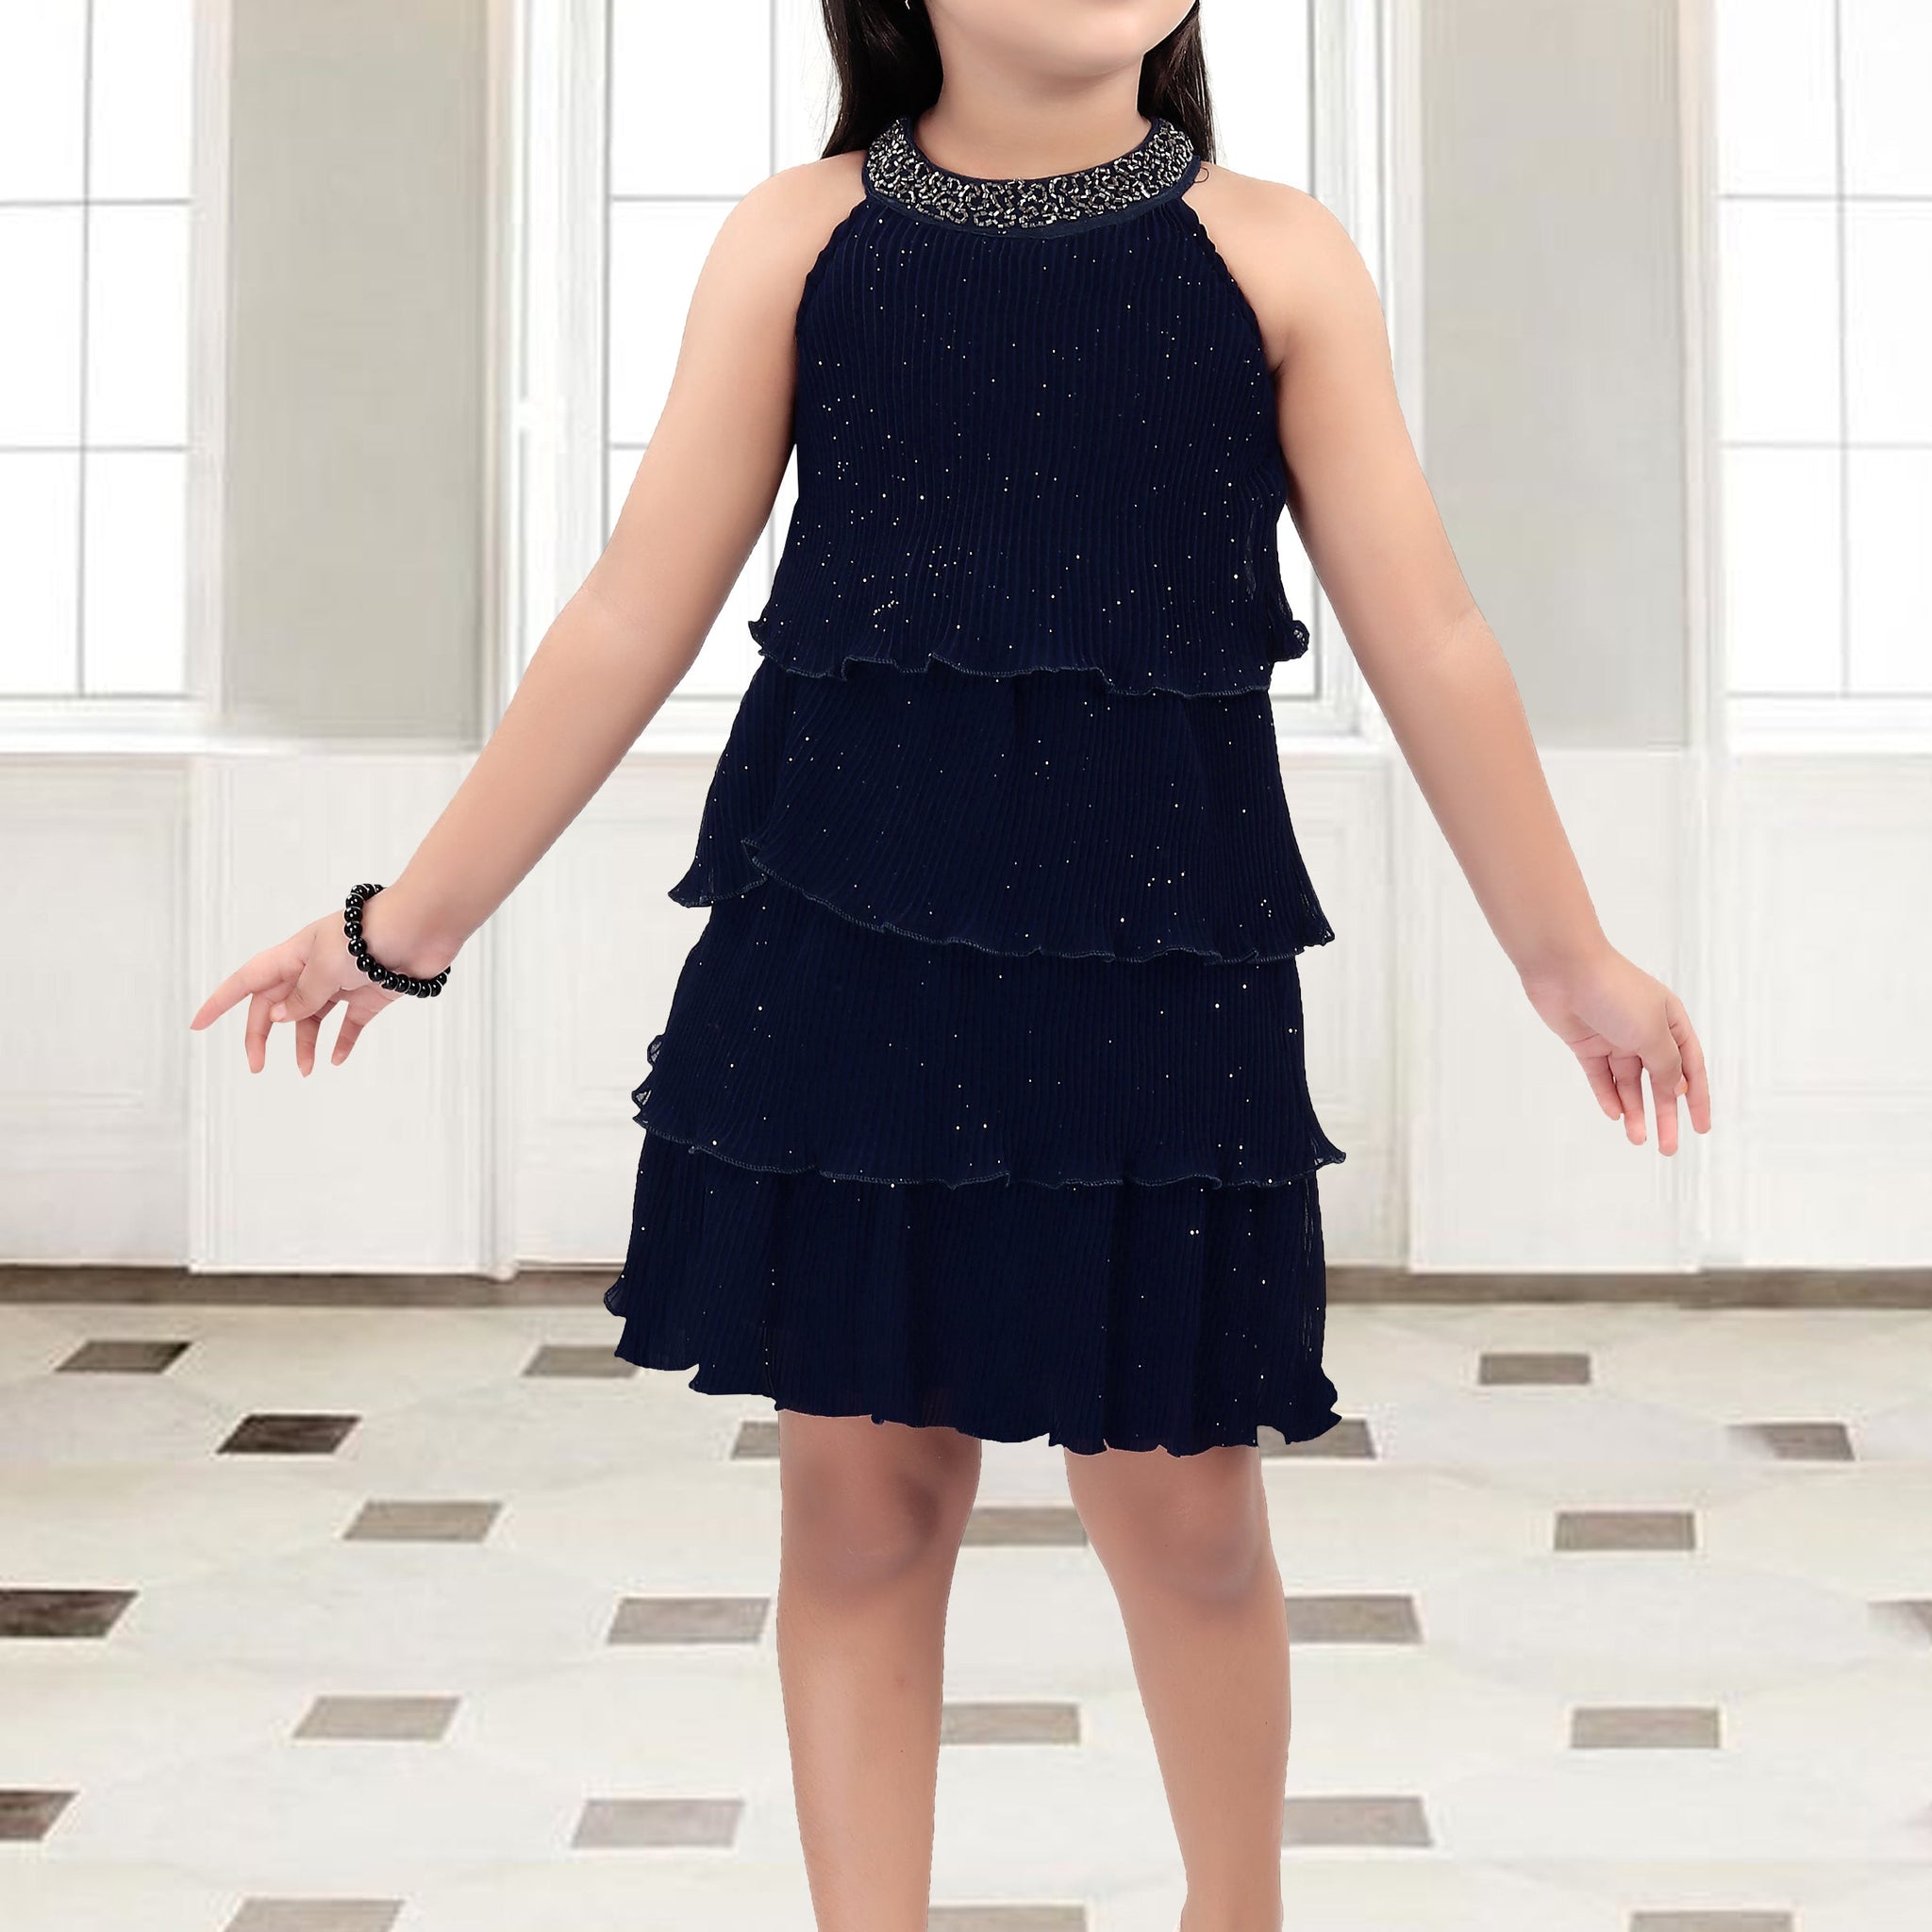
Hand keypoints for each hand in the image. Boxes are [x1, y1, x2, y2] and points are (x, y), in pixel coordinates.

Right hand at [188, 891, 455, 1074]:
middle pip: (276, 1005)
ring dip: (304, 1044)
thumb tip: (279, 1016)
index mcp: (294, 955)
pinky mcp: (371, 994)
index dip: (220, 1002)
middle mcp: (315, 968)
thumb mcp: (325, 967)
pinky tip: (337, 1060)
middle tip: (256, 1066)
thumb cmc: (369, 937)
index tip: (197, 1024)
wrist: (422, 930)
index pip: (247, 980)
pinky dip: (342, 1042)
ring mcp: (343, 981)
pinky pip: (349, 1024)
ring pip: (311, 1018)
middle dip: (261, 1035)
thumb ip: (302, 995)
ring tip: (305, 1070)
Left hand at [1518, 945, 1711, 1154]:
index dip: (1698, 1098)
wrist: (1565, 970)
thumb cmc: (1616, 993)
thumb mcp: (1652, 1033)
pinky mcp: (1586, 1043)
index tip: (1701, 1128)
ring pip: (1628, 1082)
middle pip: (1659, 1081)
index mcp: (1670, 1022)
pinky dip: (1607, 1095)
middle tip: (1668, 1147)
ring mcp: (1614, 1037)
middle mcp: (1644, 1030)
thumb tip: (1675, 1088)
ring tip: (1639, 1139)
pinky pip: (1600, 1076)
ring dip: (1635, 1110)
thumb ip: (1666, 1064)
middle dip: (1665, 1114)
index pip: (1690, 1066)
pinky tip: (1616, 1115)